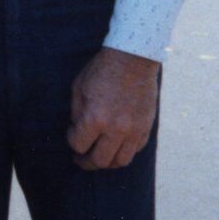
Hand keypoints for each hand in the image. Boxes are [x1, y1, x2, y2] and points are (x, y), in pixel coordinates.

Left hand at [67, 46, 159, 170]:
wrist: (133, 57)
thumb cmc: (102, 69)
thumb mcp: (79, 87)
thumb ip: (76, 112)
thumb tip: (77, 129)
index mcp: (95, 118)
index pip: (79, 145)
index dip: (72, 141)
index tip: (72, 134)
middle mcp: (115, 129)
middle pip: (100, 160)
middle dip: (86, 162)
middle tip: (81, 159)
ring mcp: (133, 130)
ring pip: (120, 161)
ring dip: (107, 162)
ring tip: (100, 156)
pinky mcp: (146, 127)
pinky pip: (135, 150)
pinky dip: (124, 151)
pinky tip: (116, 145)